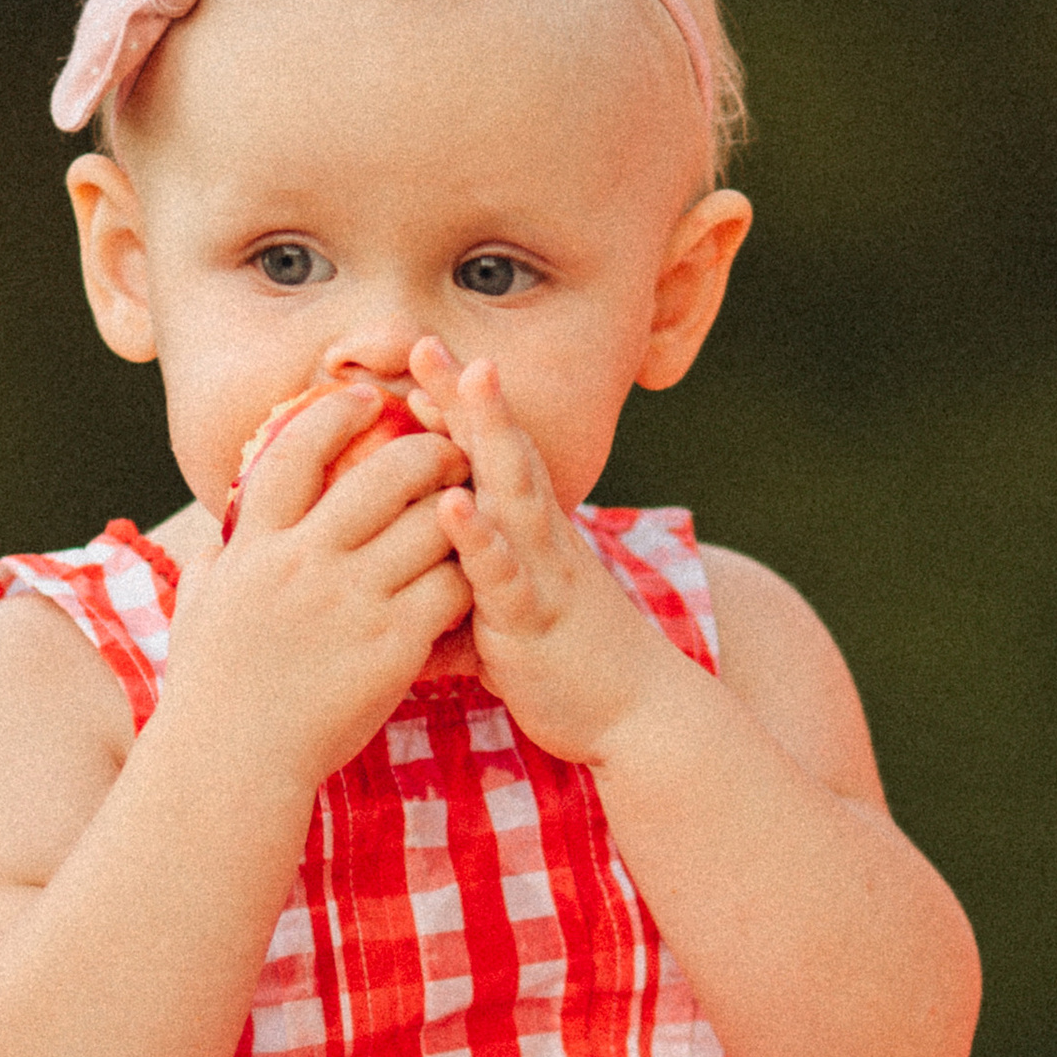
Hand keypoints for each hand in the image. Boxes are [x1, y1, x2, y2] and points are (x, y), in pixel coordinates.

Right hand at [160, 384, 471, 797]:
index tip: (366, 397)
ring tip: (475, 505)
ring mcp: (350, 605)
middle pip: (382, 474)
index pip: (294, 451)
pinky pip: (450, 589)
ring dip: (459, 508)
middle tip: (451, 448)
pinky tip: (476, 575)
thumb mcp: (200, 613)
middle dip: (427, 449)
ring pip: (430, 525)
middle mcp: (302, 565)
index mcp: (254, 547)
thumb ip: (215, 563)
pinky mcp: (391, 648)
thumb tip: (218, 536)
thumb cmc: (213, 693)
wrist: (231, 768)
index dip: (335, 412)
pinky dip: (469, 575)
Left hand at [408, 338, 675, 765]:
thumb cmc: (568, 661)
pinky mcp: (534, 619)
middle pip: (499, 450)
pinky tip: (452, 503)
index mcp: (530, 529)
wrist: (639, 716)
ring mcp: (540, 572)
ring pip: (508, 492)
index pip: (490, 451)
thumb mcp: (512, 607)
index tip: (418, 352)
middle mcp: (539, 537)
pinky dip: (480, 537)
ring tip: (443, 390)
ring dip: (478, 438)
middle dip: (462, 396)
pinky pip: (504, 573)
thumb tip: (416, 573)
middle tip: (423, 341)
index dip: (457, 403)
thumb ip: (469, 578)